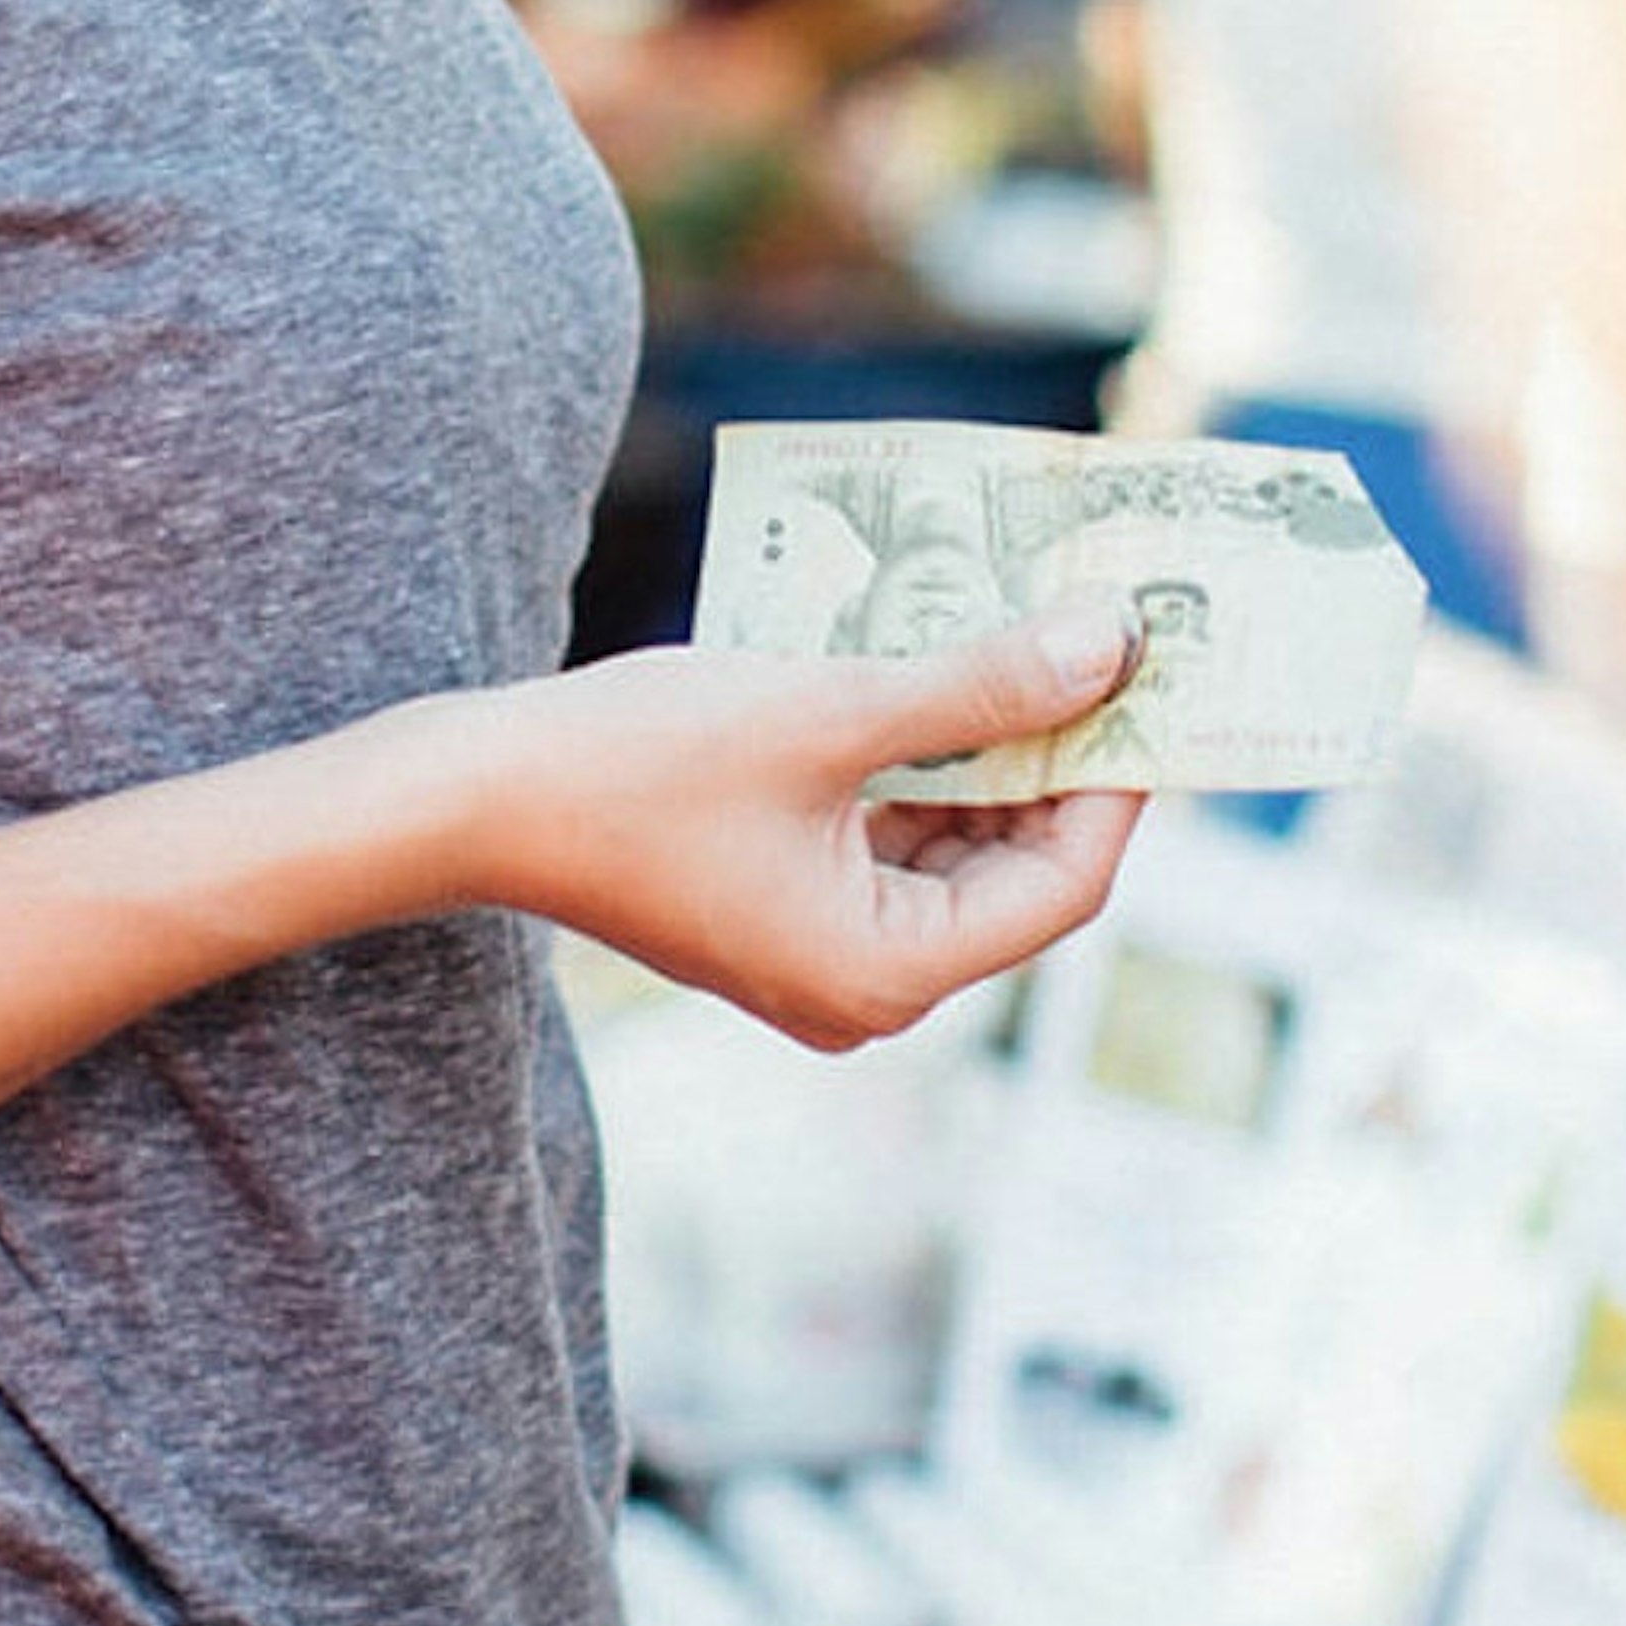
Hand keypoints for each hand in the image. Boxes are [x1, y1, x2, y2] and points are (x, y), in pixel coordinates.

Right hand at [462, 609, 1144, 1051]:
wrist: (475, 798)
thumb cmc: (639, 763)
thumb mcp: (830, 709)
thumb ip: (980, 687)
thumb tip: (1113, 646)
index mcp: (891, 969)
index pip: (1064, 881)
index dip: (1116, 774)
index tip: (1150, 673)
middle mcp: (869, 989)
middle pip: (1016, 867)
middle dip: (1055, 751)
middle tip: (1099, 639)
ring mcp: (823, 958)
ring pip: (955, 847)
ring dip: (986, 747)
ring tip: (1020, 637)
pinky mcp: (784, 915)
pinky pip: (890, 842)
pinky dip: (919, 764)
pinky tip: (929, 673)